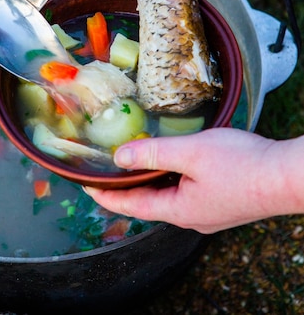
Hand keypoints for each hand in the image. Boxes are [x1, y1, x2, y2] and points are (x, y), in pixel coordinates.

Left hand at [84, 128, 300, 233]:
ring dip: (149, 182)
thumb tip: (120, 158)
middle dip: (126, 189)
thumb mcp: (191, 153)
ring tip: (134, 163)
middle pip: (148, 203)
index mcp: (179, 211)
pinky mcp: (221, 202)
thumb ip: (154, 154)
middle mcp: (191, 217)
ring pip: (168, 197)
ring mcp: (208, 212)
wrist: (287, 176)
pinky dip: (170, 179)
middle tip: (106, 172)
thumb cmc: (242, 164)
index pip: (131, 206)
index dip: (106, 195)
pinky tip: (172, 163)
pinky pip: (186, 192)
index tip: (87, 185)